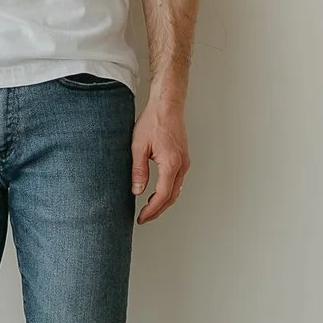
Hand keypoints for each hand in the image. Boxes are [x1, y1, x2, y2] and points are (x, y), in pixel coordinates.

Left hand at [132, 86, 189, 221]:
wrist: (167, 105)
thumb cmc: (154, 121)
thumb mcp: (138, 146)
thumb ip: (138, 170)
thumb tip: (137, 190)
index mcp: (171, 164)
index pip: (162, 196)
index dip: (152, 210)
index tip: (142, 218)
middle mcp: (181, 165)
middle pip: (172, 197)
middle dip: (158, 210)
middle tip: (145, 217)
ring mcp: (184, 161)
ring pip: (176, 190)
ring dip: (164, 201)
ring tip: (149, 208)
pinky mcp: (183, 157)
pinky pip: (177, 180)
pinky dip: (168, 191)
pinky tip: (158, 192)